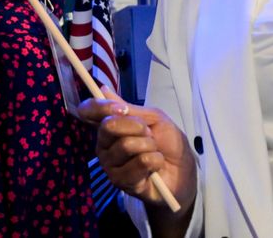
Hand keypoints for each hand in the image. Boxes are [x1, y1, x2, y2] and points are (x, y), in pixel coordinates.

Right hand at [77, 90, 197, 212]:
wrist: (183, 170)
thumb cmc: (168, 143)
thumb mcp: (154, 118)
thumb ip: (130, 108)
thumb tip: (103, 90)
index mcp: (110, 126)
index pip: (89, 111)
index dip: (102, 107)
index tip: (123, 109)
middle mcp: (104, 145)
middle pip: (109, 126)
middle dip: (137, 127)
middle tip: (149, 134)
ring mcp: (110, 165)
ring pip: (126, 145)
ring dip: (149, 146)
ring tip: (154, 152)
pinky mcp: (120, 181)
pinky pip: (139, 162)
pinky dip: (154, 160)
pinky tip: (154, 167)